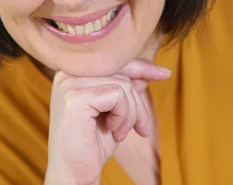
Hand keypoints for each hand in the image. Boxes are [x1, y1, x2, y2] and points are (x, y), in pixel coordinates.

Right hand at [44, 59, 170, 184]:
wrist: (74, 174)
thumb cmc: (91, 143)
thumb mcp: (114, 111)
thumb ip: (123, 88)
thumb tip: (145, 71)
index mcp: (73, 72)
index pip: (114, 59)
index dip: (141, 66)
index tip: (164, 73)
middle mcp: (67, 73)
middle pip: (122, 71)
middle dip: (138, 102)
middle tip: (142, 128)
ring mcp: (69, 84)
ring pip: (123, 85)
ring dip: (130, 114)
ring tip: (120, 132)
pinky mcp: (75, 98)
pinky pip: (117, 95)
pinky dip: (123, 116)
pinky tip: (113, 131)